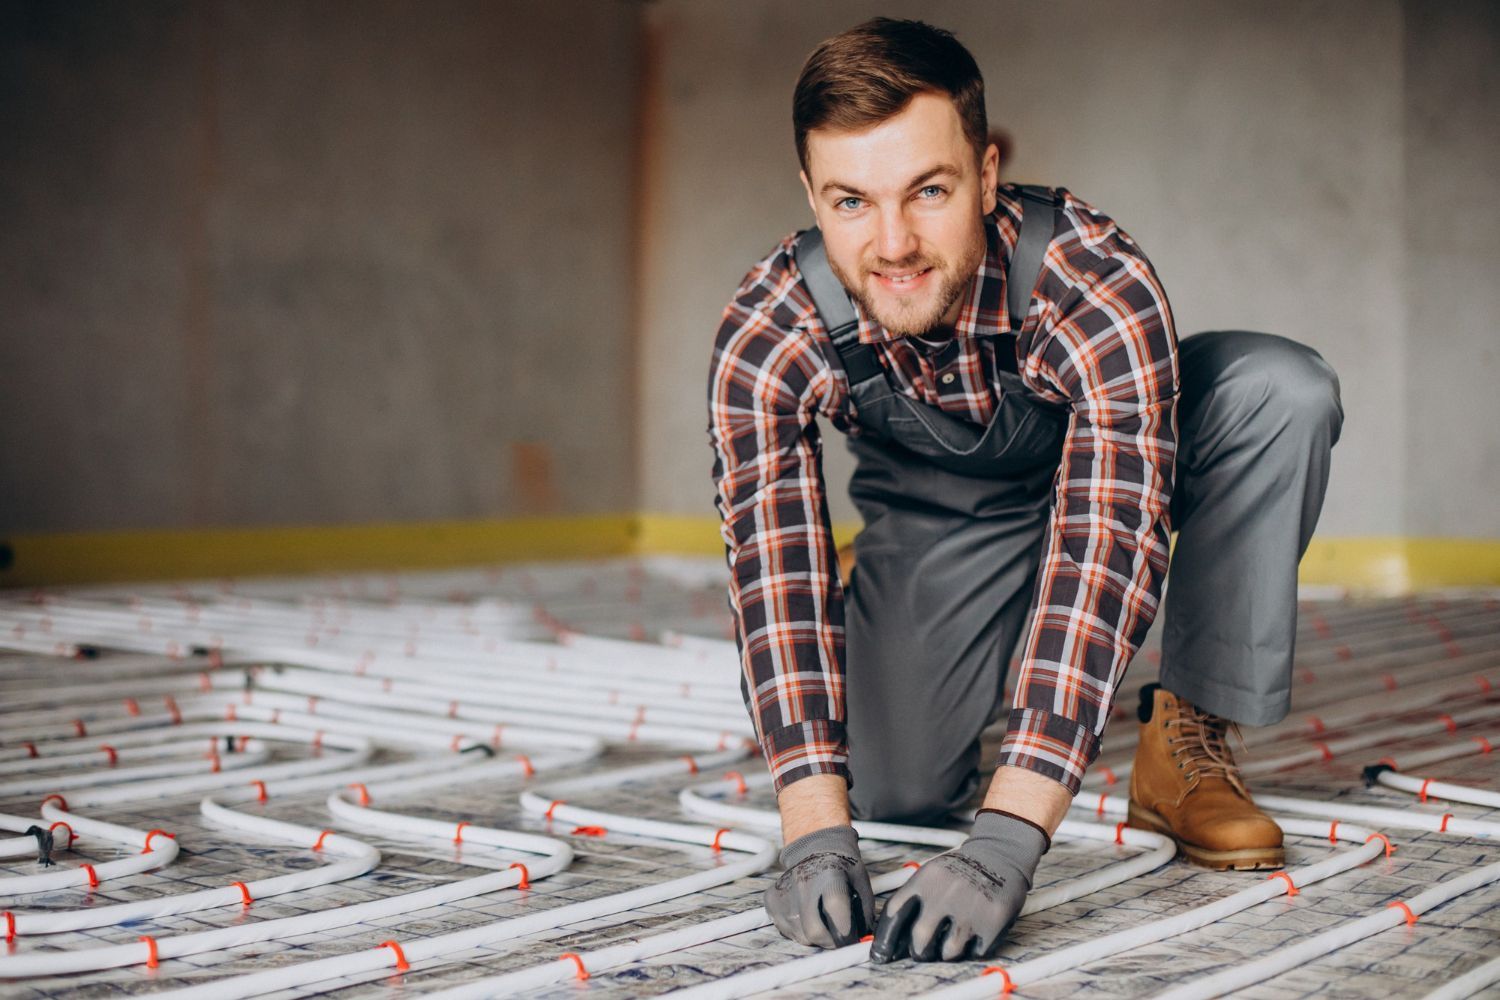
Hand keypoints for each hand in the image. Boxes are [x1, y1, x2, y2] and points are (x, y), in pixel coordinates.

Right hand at [764, 825, 874, 947]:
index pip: (838, 915)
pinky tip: (806, 913)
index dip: (847, 935)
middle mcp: (803, 885)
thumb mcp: (862, 889)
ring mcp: (784, 893)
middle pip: (815, 932)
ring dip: (814, 936)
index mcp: (831, 878)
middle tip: (837, 935)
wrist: (817, 848)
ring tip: (821, 917)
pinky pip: (786, 930)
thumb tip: (860, 944)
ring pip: (800, 936)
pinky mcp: (771, 901)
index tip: (852, 939)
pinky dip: (799, 930)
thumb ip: (862, 919)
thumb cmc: (843, 870)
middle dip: (830, 941)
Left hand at [870, 810, 1047, 962]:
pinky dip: (972, 949)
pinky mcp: (992, 920)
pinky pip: (975, 952)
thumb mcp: (930, 874)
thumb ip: (912, 902)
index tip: (880, 955)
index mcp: (924, 880)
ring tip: (952, 938)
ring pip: (948, 952)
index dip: (884, 939)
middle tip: (921, 951)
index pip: (894, 913)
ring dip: (947, 952)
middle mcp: (944, 894)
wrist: (999, 854)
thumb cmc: (959, 872)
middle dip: (918, 952)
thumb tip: (891, 941)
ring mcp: (969, 908)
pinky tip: (974, 933)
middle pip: (920, 940)